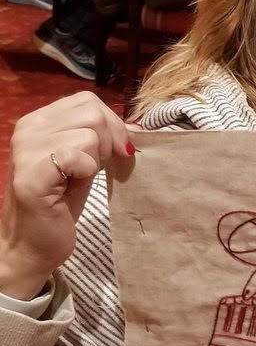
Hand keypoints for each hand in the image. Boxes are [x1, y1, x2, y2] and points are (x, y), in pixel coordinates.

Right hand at [0, 93, 135, 299]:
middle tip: (94, 169)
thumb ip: (105, 140)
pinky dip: (86, 171)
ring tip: (80, 178)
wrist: (33, 245)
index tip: (115, 153)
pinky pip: (77, 154)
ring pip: (89, 132)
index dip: (112, 125)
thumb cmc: (60, 205)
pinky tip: (72, 186)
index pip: (88, 100)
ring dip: (96, 158)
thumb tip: (139, 128)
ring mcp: (26, 148)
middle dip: (107, 141)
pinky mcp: (31, 173)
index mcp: (40, 121)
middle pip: (92, 112)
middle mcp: (28, 128)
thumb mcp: (87, 163)